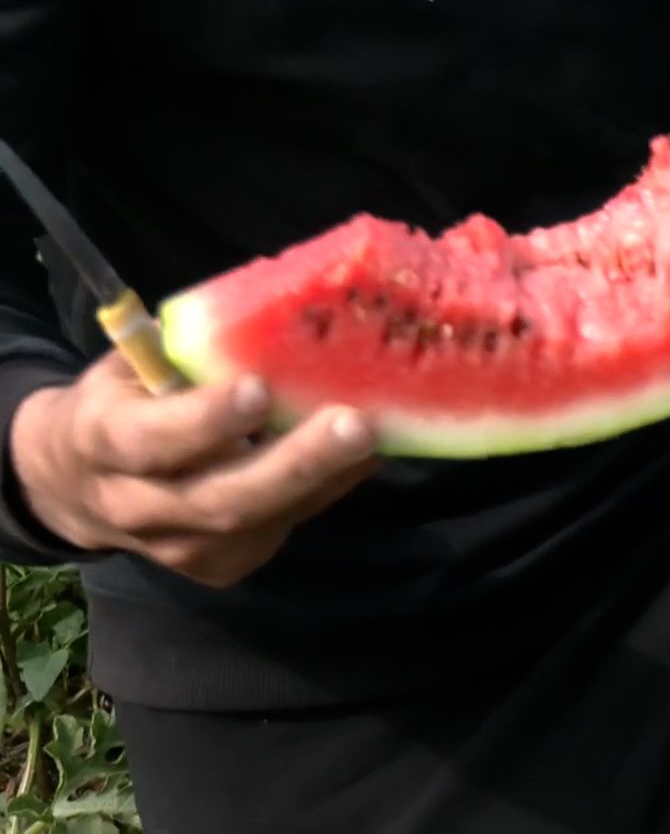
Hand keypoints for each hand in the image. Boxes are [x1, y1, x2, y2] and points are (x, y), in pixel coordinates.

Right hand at [11, 353, 379, 587]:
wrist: (77, 485)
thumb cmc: (123, 402)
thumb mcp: (133, 368)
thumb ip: (187, 355)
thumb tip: (278, 317)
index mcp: (102, 443)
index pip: (150, 440)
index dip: (205, 419)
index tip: (257, 389)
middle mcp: (138, 507)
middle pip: (222, 498)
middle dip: (296, 462)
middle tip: (356, 424)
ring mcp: (182, 548)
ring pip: (262, 519)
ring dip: (327, 477)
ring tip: (378, 436)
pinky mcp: (221, 566)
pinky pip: (284, 527)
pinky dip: (328, 490)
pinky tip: (365, 457)